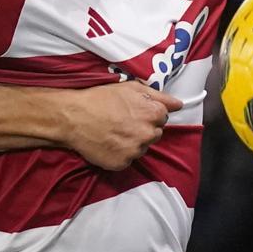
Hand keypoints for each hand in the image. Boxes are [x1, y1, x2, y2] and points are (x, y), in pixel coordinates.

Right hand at [59, 81, 183, 169]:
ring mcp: (135, 151)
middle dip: (142, 128)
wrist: (73, 117)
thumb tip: (179, 104)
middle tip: (122, 122)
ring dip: (132, 142)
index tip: (133, 111)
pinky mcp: (122, 163)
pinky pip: (127, 160)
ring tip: (113, 132)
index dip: (147, 113)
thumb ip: (160, 96)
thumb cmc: (101, 98)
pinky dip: (120, 153)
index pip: (162, 118)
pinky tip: (108, 143)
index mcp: (153, 114)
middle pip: (154, 134)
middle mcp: (148, 134)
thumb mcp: (131, 88)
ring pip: (141, 148)